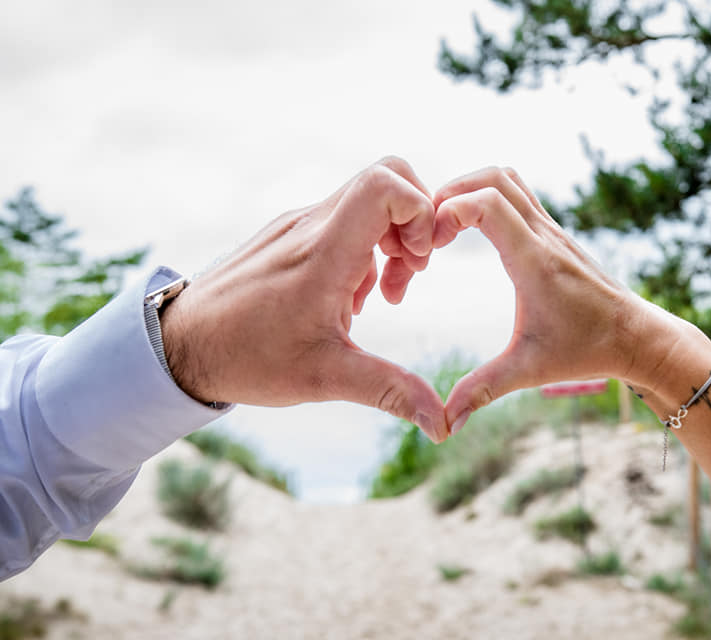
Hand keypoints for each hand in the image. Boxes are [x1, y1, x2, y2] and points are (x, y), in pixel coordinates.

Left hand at [161, 157, 447, 441]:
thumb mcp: (325, 379)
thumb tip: (442, 424)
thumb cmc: (246, 358)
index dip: (420, 212)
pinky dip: (363, 247)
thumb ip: (390, 391)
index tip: (418, 262)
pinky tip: (350, 297)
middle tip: (411, 272)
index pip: (386, 184)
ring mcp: (296, 225)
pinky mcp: (287, 234)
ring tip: (384, 295)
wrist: (177, 345)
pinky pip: (341, 219)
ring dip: (390, 238)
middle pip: (386, 176)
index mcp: (324, 252)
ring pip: (365, 199)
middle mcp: (310, 225)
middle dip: (415, 222)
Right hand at [433, 167, 698, 433]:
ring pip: (508, 177)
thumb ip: (483, 391)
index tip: (430, 244)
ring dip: (471, 187)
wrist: (637, 336)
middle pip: (494, 175)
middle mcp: (544, 235)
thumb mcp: (529, 370)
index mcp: (534, 261)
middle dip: (451, 190)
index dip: (449, 210)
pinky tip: (470, 230)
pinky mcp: (554, 232)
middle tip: (427, 227)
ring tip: (444, 224)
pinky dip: (487, 196)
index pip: (487, 202)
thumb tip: (445, 424)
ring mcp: (552, 228)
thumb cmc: (587, 351)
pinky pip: (517, 194)